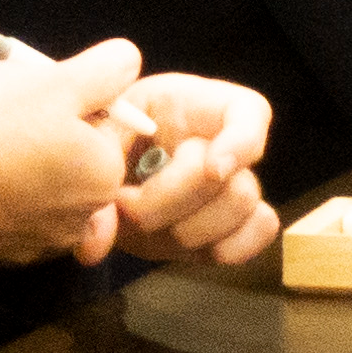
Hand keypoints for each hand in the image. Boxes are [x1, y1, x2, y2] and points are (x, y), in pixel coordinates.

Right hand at [0, 39, 143, 265]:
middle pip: (81, 163)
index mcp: (104, 176)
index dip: (77, 103)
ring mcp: (39, 244)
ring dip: (30, 169)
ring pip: (47, 190)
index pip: (110, 127)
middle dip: (57, 139)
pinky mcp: (1, 255)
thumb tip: (129, 62)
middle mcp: (82, 220)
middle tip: (13, 118)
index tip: (39, 98)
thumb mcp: (54, 78)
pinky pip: (14, 216)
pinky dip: (0, 197)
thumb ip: (106, 69)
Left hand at [109, 73, 279, 265]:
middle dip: (176, 202)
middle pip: (235, 178)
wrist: (95, 173)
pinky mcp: (230, 222)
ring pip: (243, 209)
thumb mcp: (91, 135)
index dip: (239, 142)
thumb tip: (103, 231)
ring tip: (143, 226)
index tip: (213, 172)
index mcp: (190, 105)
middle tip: (127, 207)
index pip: (246, 111)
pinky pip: (259, 233)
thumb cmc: (99, 140)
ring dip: (188, 230)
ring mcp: (229, 184)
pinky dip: (230, 247)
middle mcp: (220, 142)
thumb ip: (96, 167)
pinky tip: (190, 246)